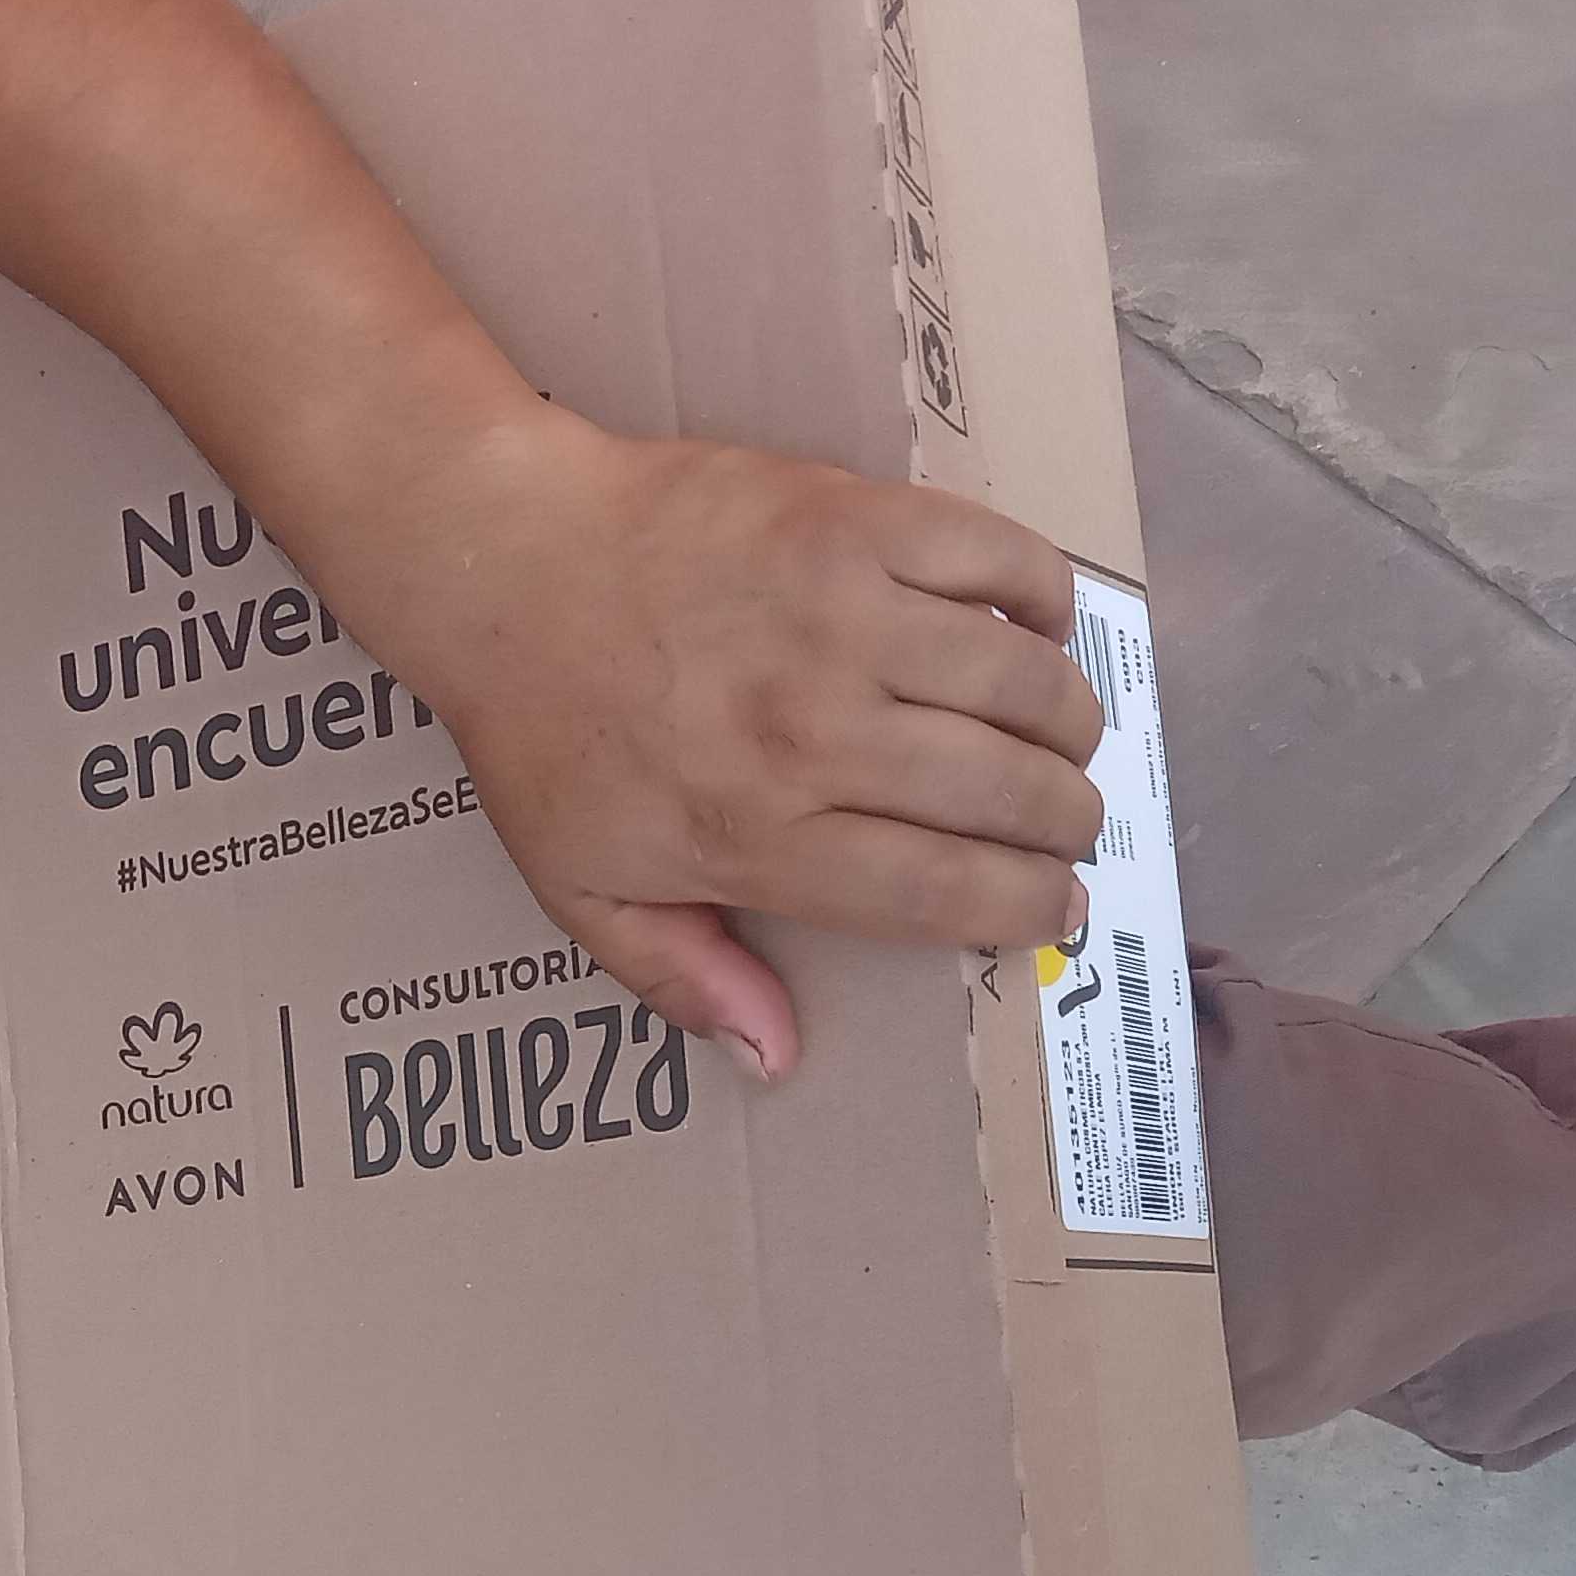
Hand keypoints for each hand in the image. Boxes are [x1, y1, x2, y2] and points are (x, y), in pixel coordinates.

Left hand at [388, 416, 1109, 1081]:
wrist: (505, 561)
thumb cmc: (544, 731)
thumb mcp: (584, 886)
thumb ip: (682, 975)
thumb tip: (776, 1056)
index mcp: (759, 832)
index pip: (947, 892)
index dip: (1028, 908)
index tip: (1056, 910)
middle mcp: (814, 731)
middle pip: (1007, 793)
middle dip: (1066, 823)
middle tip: (1068, 824)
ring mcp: (840, 615)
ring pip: (1023, 681)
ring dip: (1069, 720)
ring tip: (1062, 737)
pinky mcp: (851, 519)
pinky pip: (999, 556)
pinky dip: (1043, 594)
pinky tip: (1035, 626)